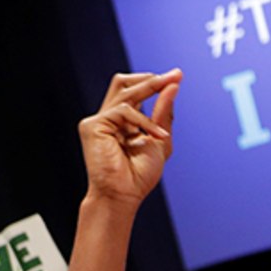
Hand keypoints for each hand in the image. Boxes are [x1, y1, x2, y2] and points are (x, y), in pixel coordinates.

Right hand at [78, 71, 180, 208]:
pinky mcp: (93, 126)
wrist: (124, 195)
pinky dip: (145, 120)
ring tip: (170, 89)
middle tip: (174, 76)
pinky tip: (158, 134)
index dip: (154, 82)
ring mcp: (99, 121)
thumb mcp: (160, 140)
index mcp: (123, 122)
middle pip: (124, 83)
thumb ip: (163, 113)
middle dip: (151, 78)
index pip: (135, 92)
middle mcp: (109, 118)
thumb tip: (173, 86)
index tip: (177, 76)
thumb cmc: (140, 175)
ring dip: (150, 88)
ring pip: (124, 91)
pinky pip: (123, 110)